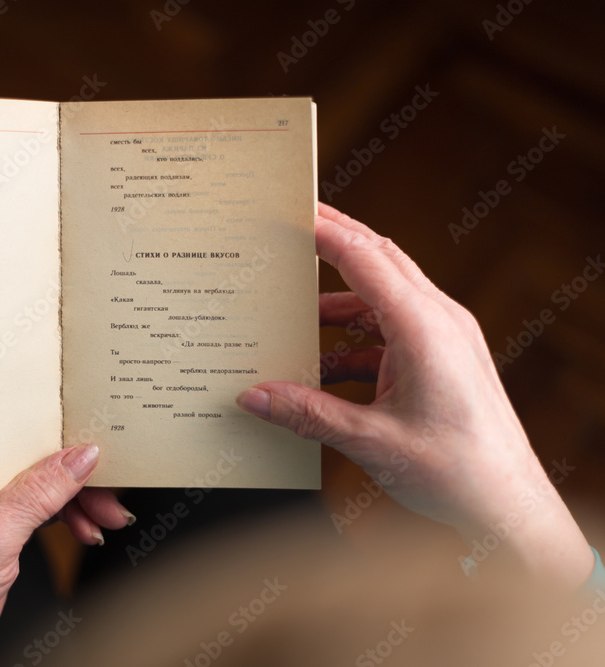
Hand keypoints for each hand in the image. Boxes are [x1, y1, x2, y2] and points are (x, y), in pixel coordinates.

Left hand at [0, 444, 132, 665]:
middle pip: (34, 461)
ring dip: (79, 500)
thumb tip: (79, 458)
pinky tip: (86, 527)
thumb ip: (36, 494)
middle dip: (76, 477)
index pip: (11, 435)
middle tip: (110, 494)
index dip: (55, 437)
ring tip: (107, 517)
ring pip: (43, 486)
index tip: (94, 445)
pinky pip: (41, 509)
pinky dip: (68, 517)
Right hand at [237, 203, 591, 586]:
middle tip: (290, 226)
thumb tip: (253, 396)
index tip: (290, 210)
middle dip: (334, 241)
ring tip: (291, 312)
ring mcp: (444, 339)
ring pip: (381, 298)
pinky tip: (319, 369)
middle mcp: (439, 322)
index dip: (326, 231)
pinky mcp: (441, 360)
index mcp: (425, 328)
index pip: (366, 259)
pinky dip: (351, 342)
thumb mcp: (371, 442)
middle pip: (379, 260)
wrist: (509, 511)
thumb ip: (307, 414)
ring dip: (337, 304)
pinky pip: (388, 334)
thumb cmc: (457, 475)